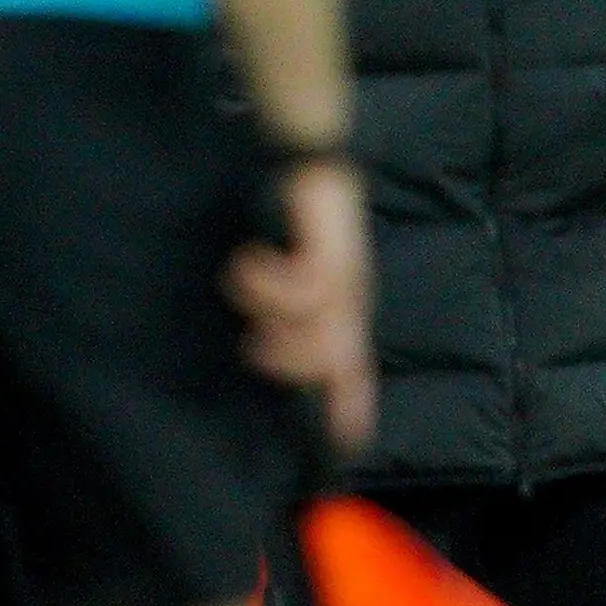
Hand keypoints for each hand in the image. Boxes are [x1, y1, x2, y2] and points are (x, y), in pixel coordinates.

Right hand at [229, 158, 377, 454]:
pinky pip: (304, 289)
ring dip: (274, 322)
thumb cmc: (296, 222)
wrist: (307, 160)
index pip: (355, 371)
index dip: (351, 408)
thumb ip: (282, 319)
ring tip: (249, 292)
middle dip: (288, 364)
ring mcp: (344, 278)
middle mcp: (350, 302)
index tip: (342, 445)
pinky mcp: (331, 248)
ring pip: (319, 334)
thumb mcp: (291, 277)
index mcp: (343, 312)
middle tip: (255, 340)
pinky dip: (267, 282)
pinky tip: (250, 260)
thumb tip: (257, 353)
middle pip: (333, 363)